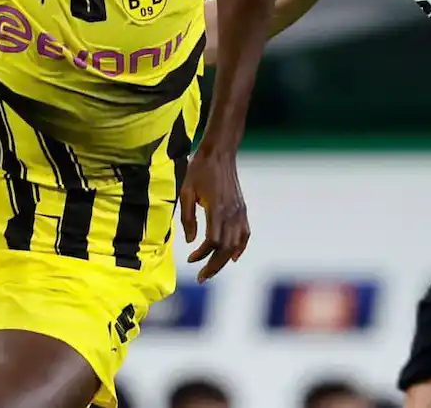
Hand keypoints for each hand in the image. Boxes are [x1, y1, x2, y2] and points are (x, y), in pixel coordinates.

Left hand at [178, 148, 249, 282]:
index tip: (191, 259)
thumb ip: (188, 218)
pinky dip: (240, 248)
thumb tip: (189, 242)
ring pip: (236, 244)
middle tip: (202, 277)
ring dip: (224, 260)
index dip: (202, 254)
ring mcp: (239, 212)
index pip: (213, 241)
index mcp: (216, 209)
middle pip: (226, 248)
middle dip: (214, 266)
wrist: (219, 153)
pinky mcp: (242, 209)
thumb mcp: (185, 191)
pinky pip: (245, 234)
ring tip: (212, 270)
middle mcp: (231, 213)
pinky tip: (233, 257)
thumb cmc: (199, 170)